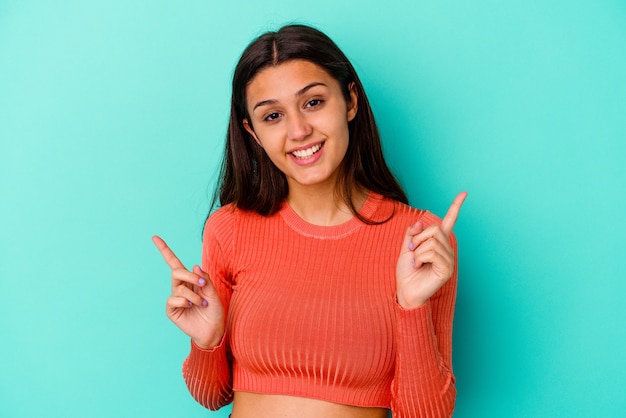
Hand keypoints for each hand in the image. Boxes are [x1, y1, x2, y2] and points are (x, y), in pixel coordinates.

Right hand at [152, 235, 224, 348]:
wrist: (214, 330)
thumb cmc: (215, 311)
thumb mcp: (213, 292)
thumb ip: (204, 279)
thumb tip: (194, 266)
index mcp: (190, 280)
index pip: (174, 263)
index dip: (165, 250)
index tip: (154, 237)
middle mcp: (180, 287)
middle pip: (176, 271)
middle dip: (189, 276)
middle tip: (201, 284)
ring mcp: (175, 299)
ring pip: (178, 287)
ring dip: (194, 295)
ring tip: (203, 304)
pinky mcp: (172, 310)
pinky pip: (174, 299)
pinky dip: (185, 301)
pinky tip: (191, 307)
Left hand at [396, 192, 466, 309]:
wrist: (405, 291)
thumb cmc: (406, 272)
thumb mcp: (406, 247)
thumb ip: (412, 234)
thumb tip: (421, 221)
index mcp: (437, 243)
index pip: (449, 221)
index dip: (456, 207)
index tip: (464, 193)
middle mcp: (446, 249)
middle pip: (435, 229)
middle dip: (418, 239)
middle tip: (412, 251)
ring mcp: (448, 259)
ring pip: (432, 242)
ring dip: (417, 251)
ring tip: (416, 263)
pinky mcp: (447, 269)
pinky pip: (432, 253)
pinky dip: (420, 258)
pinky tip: (419, 267)